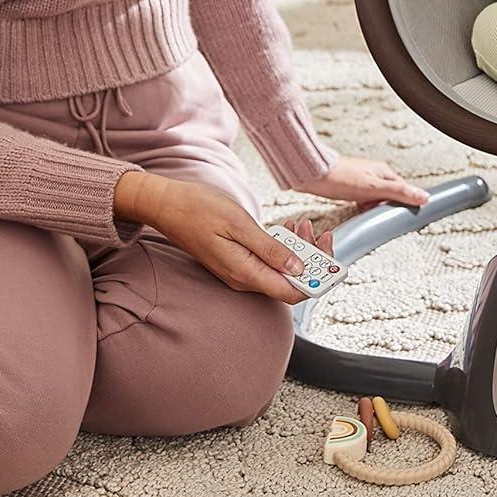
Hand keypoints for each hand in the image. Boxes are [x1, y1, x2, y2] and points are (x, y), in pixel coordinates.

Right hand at [116, 172, 317, 303]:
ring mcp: (239, 271)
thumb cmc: (198, 209)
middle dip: (310, 259)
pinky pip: (267, 262)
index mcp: (245, 273)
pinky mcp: (236, 261)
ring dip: (296, 249)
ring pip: (280, 270)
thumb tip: (299, 268)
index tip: (330, 256)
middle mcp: (243, 278)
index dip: (316, 279)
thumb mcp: (239, 224)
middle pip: (289, 282)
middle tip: (316, 230)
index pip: (292, 291)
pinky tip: (285, 228)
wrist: (166, 205)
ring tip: (300, 223)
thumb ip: (269, 249)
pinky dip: (281, 247)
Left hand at [302, 155, 428, 211]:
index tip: (408, 215)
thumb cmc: (339, 178)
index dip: (406, 202)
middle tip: (384, 217)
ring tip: (369, 214)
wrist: (311, 174)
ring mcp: (362, 179)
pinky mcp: (351, 186)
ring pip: (376, 198)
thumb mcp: (373, 188)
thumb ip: (399, 192)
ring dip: (374, 208)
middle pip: (390, 194)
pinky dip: (363, 207)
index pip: (404, 189)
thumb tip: (423, 196)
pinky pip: (364, 199)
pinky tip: (358, 211)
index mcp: (383, 171)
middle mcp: (374, 173)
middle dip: (388, 207)